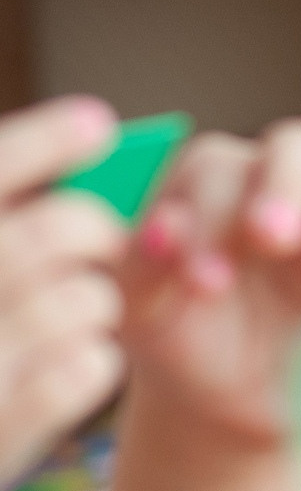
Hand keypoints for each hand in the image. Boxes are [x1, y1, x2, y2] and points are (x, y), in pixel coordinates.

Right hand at [0, 96, 126, 481]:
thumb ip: (11, 219)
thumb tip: (95, 126)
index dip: (39, 144)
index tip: (97, 123)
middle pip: (49, 236)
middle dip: (90, 230)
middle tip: (98, 238)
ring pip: (83, 300)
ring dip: (92, 300)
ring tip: (64, 316)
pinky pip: (90, 364)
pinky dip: (90, 359)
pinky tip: (64, 367)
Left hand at [123, 120, 300, 449]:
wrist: (230, 404)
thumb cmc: (182, 339)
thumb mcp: (143, 311)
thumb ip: (144, 268)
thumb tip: (163, 230)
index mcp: (216, 184)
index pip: (221, 170)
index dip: (211, 215)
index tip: (201, 281)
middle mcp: (286, 186)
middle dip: (285, 186)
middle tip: (271, 239)